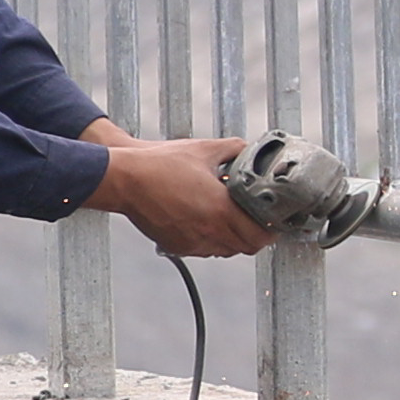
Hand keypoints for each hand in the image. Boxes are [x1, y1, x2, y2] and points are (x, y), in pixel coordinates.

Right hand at [87, 134, 264, 259]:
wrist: (125, 179)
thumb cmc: (160, 164)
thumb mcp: (204, 149)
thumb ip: (234, 149)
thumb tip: (249, 148)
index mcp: (220, 210)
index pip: (259, 235)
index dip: (271, 229)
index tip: (274, 220)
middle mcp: (208, 231)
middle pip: (247, 247)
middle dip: (256, 235)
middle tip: (258, 220)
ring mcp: (192, 242)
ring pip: (226, 251)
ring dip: (235, 238)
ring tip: (233, 218)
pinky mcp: (177, 246)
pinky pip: (205, 250)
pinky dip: (213, 240)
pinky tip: (209, 221)